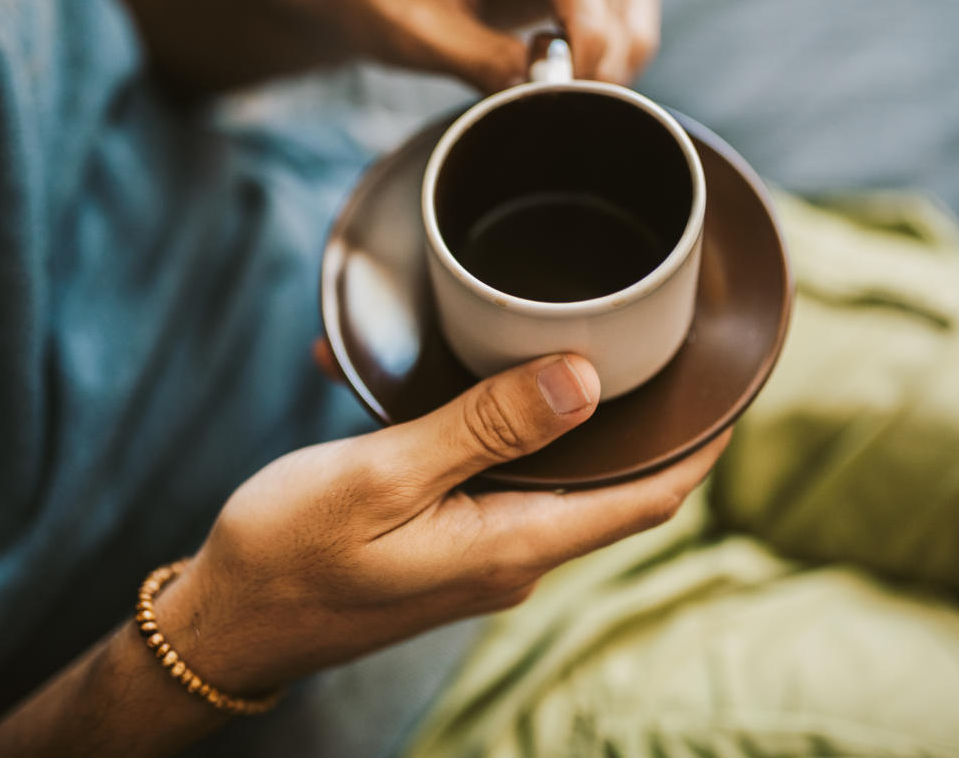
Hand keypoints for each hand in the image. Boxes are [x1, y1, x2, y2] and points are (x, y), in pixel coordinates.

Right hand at [158, 355, 729, 694]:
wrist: (223, 623)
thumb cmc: (289, 552)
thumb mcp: (384, 477)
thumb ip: (485, 428)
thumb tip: (584, 382)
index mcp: (512, 544)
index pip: (650, 497)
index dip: (703, 443)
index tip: (734, 384)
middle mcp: (511, 555)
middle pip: (610, 482)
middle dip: (640, 414)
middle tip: (656, 335)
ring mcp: (478, 553)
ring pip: (547, 472)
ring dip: (547, 409)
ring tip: (544, 335)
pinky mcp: (444, 544)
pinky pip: (486, 475)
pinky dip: (477, 425)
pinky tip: (425, 380)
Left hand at [327, 0, 661, 89]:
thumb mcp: (415, 29)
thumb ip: (476, 58)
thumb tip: (538, 98)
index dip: (588, 27)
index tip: (575, 81)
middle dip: (607, 51)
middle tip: (574, 103)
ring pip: (630, 0)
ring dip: (620, 55)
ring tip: (577, 98)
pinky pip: (616, 17)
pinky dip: (610, 57)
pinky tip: (571, 84)